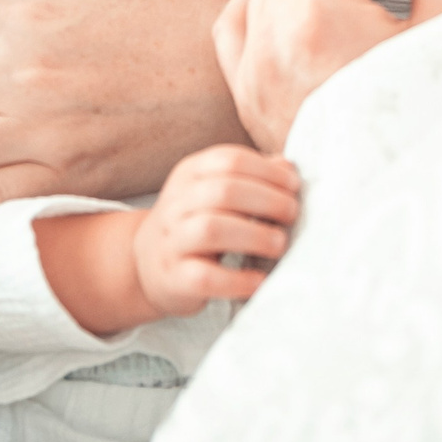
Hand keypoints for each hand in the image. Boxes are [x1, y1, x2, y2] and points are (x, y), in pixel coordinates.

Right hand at [133, 145, 302, 315]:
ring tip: (279, 244)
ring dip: (254, 235)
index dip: (268, 171)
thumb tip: (287, 166)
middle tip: (292, 214)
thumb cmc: (195, 223)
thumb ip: (249, 177)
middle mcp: (176, 203)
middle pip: (224, 191)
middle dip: (267, 200)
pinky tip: (259, 281)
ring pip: (211, 230)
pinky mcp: (173, 278)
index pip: (230, 160)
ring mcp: (171, 241)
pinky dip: (237, 279)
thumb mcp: (214, 191)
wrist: (147, 265)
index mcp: (189, 173)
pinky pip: (205, 277)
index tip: (294, 186)